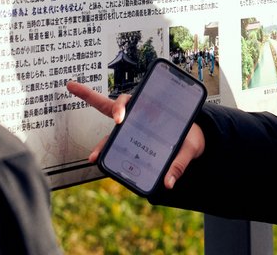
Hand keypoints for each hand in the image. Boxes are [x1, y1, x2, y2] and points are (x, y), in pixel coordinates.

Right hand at [65, 80, 206, 189]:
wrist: (196, 142)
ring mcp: (133, 131)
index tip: (118, 118)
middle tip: (79, 94)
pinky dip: (106, 155)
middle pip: (112, 107)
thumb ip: (180, 162)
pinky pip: (116, 148)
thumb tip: (168, 182)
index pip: (131, 100)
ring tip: (93, 158)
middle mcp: (139, 117)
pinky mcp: (132, 144)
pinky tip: (99, 163)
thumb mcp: (190, 147)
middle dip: (91, 97)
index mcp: (152, 110)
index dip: (120, 106)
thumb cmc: (191, 137)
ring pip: (111, 133)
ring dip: (100, 145)